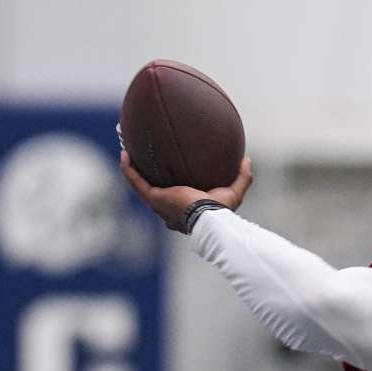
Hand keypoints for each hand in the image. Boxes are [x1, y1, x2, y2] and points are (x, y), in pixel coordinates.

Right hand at [120, 152, 253, 231]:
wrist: (209, 220)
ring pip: (140, 184)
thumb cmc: (221, 212)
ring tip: (128, 150)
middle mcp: (167, 209)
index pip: (173, 196)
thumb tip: (246, 159)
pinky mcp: (154, 199)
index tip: (167, 168)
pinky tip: (125, 153)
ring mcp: (158, 205)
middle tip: (143, 156)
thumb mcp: (233, 192)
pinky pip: (136, 182)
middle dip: (146, 173)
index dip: (168, 183)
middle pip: (153, 188)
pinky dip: (129, 169)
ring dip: (132, 168)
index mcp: (183, 209)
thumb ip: (241, 177)